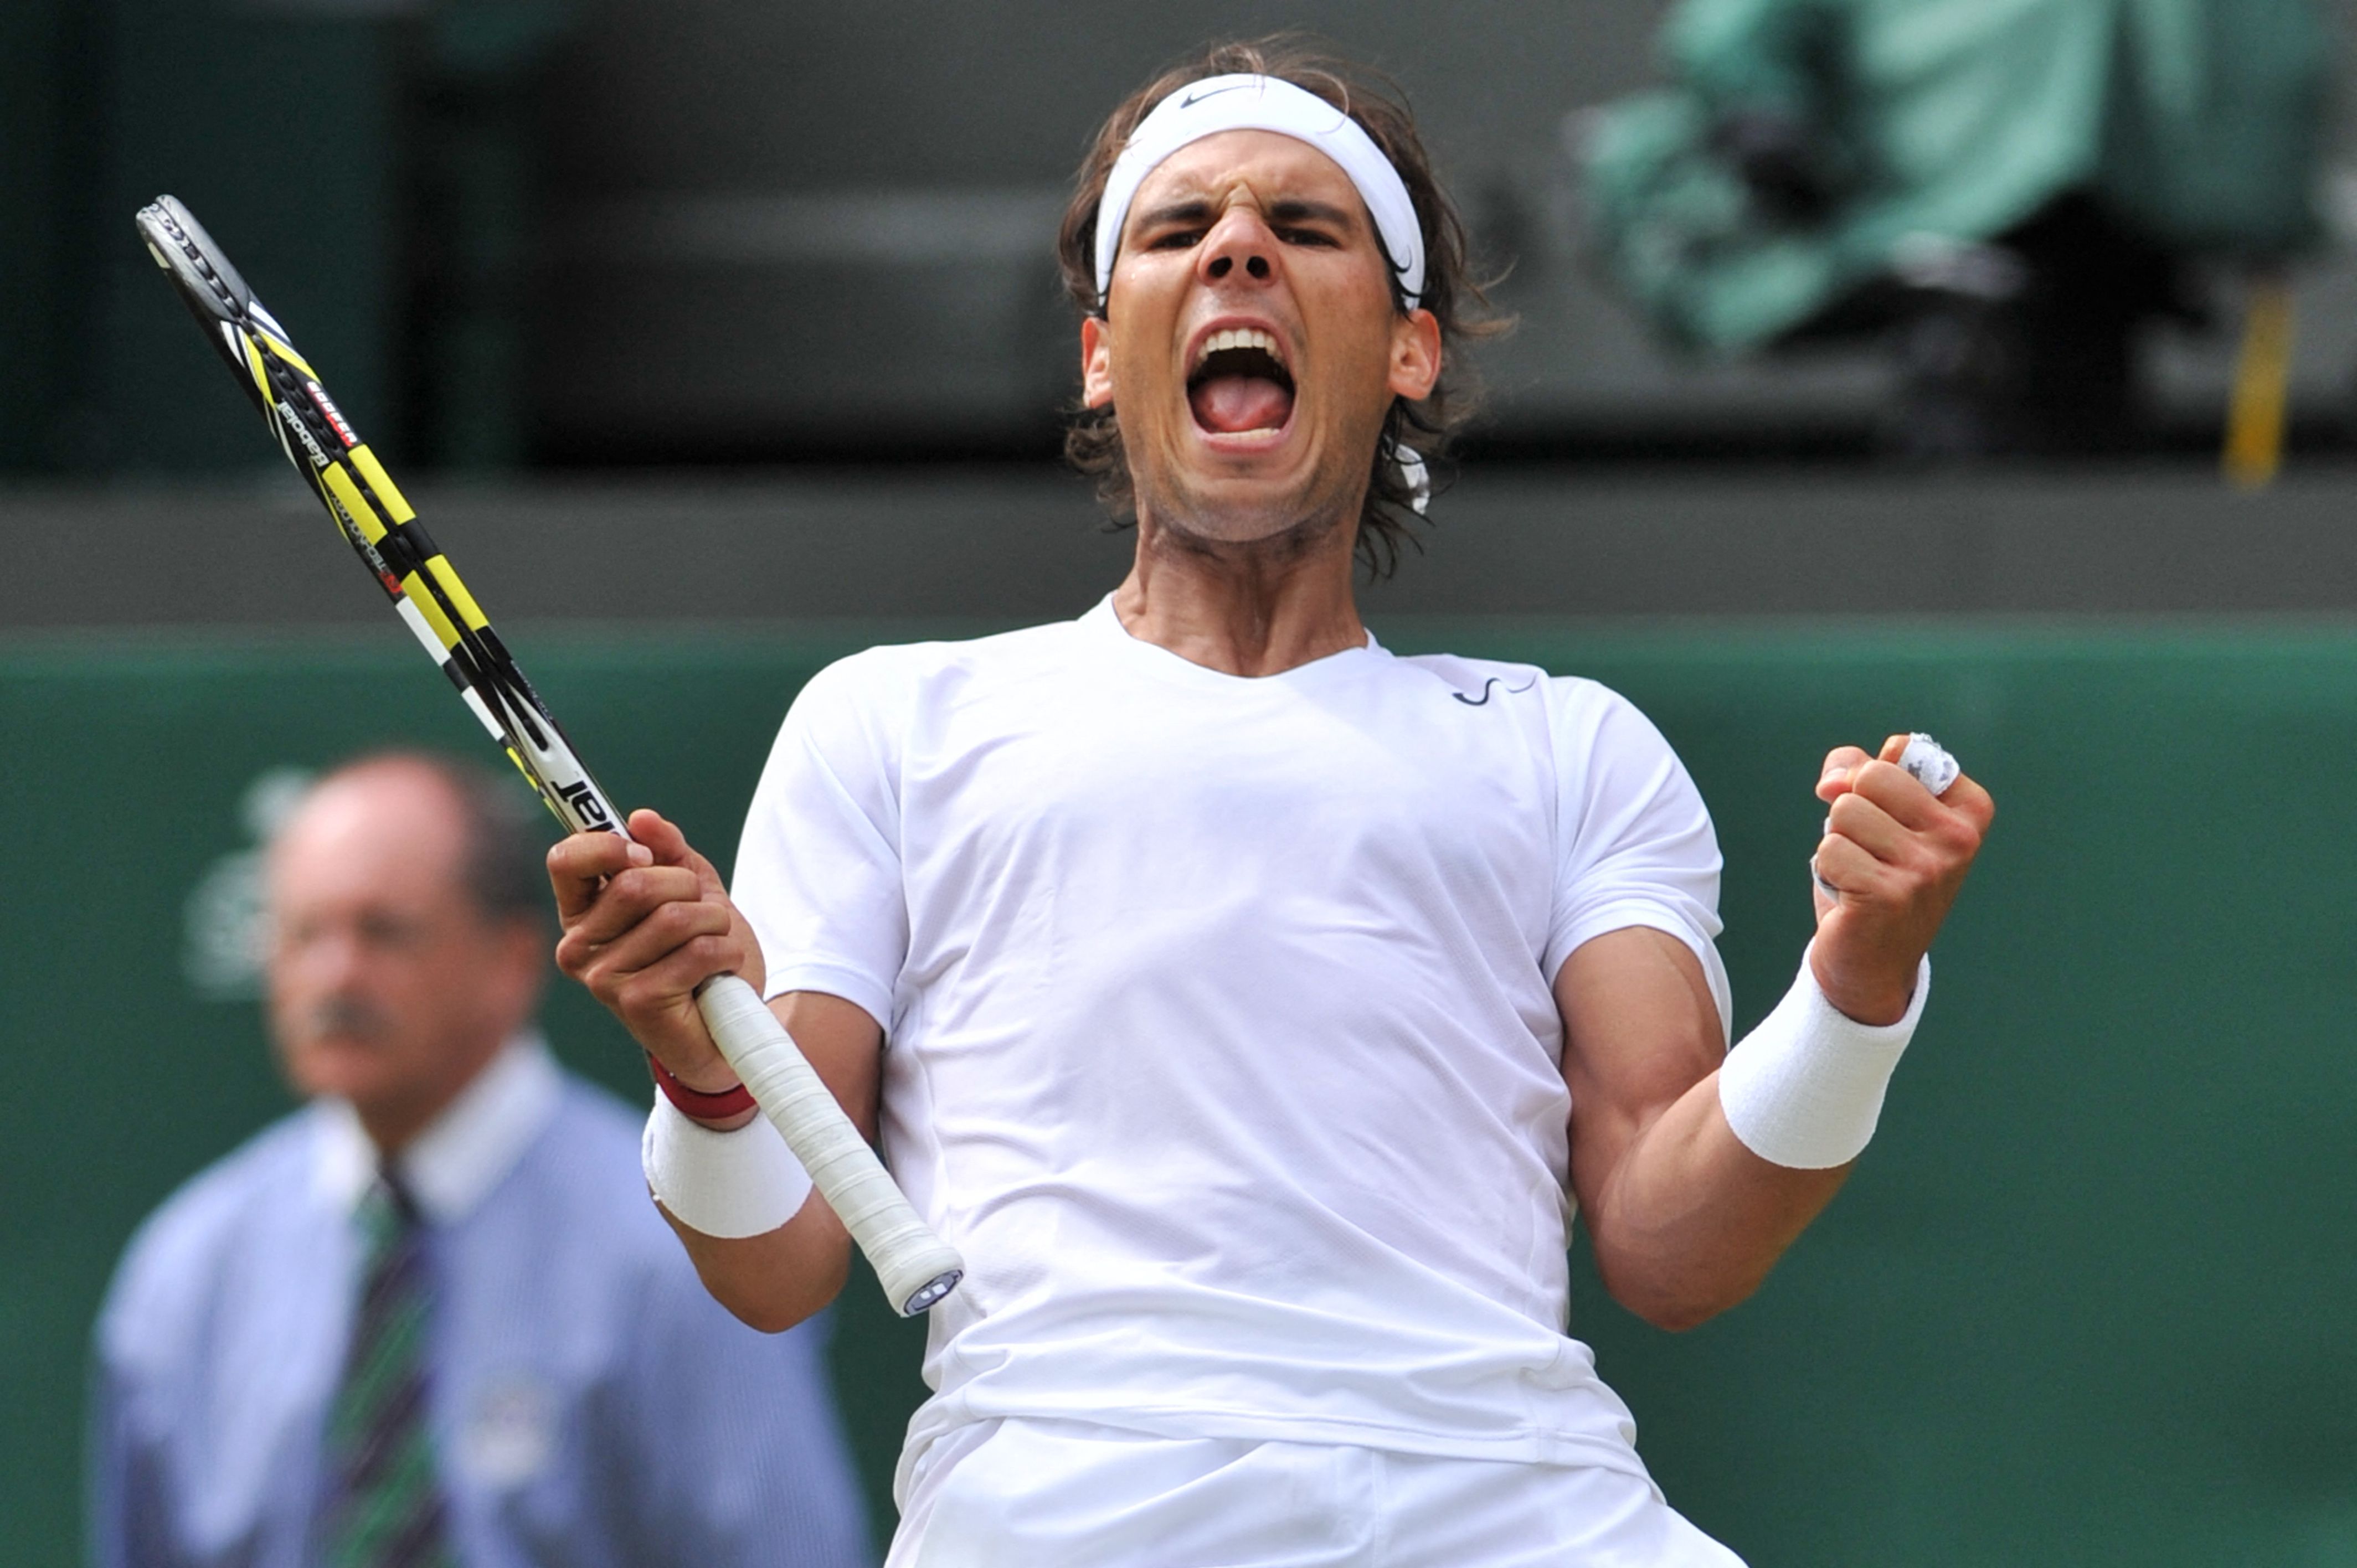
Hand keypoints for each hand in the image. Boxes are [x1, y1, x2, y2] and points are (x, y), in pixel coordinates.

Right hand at [547, 809, 765, 1093]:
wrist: (727, 1025)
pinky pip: (696, 951)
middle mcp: (578, 946)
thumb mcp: (690, 890)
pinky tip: (719, 970)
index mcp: (582, 913)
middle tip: (702, 911)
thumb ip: (667, 851)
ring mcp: (602, 978)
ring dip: (715, 923)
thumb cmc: (700, 956)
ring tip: (714, 943)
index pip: (566, 860)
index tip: (646, 855)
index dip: (610, 845)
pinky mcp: (635, 1002)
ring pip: (674, 916)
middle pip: (635, 883)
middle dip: (688, 888)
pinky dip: (726, 952)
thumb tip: (641, 819)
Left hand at [1809, 735, 1993, 1024]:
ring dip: (1839, 842)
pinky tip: (1850, 895)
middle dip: (1852, 808)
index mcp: (1968, 810)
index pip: (1902, 749)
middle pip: (1870, 776)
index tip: (1888, 816)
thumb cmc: (1874, 876)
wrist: (1873, 962)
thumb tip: (1832, 782)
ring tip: (1861, 873)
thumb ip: (1855, 769)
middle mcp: (1957, 839)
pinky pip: (1829, 849)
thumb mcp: (1876, 811)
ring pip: (1844, 811)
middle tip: (1869, 849)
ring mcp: (1926, 869)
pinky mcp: (1888, 895)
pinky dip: (1827, 870)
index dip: (1872, 777)